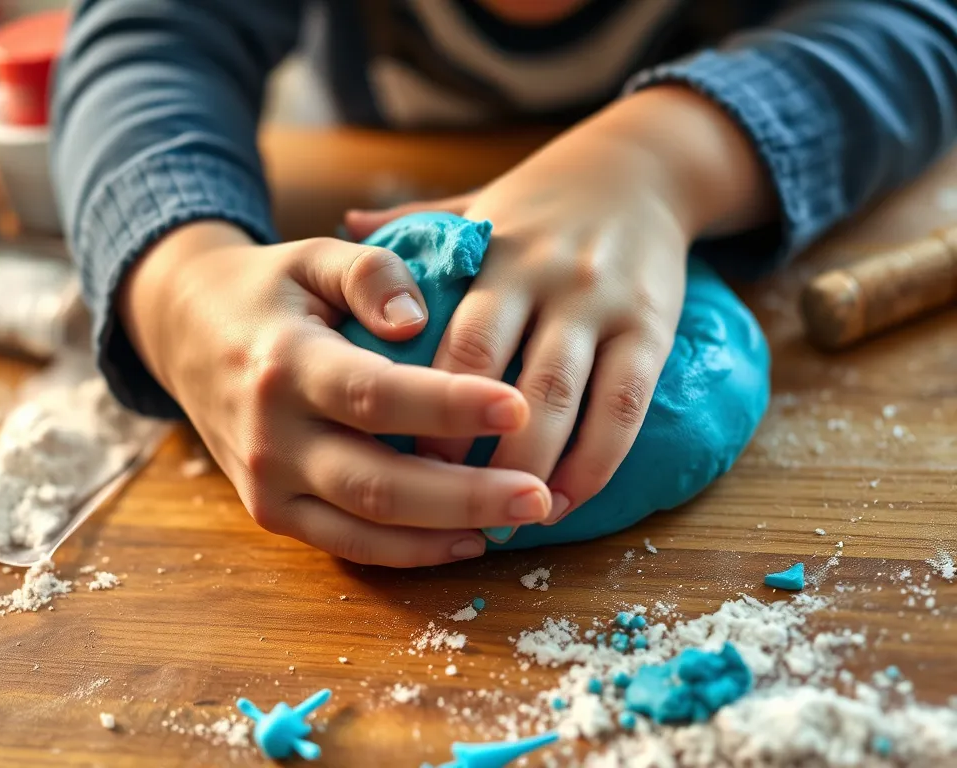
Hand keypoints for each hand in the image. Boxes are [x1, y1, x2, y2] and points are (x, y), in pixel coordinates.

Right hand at [118, 222, 552, 565]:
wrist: (188, 337)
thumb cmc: (269, 293)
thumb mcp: (312, 257)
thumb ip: (369, 272)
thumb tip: (416, 319)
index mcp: (284, 364)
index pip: (375, 395)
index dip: (448, 404)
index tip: (519, 405)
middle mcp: (272, 436)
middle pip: (378, 481)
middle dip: (466, 495)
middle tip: (541, 496)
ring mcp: (269, 485)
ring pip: (367, 528)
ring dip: (449, 532)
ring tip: (523, 520)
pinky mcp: (274, 513)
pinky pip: (349, 545)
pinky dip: (411, 552)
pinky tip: (469, 540)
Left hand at [347, 87, 774, 524]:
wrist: (643, 168)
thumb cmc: (543, 201)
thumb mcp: (475, 200)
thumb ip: (413, 221)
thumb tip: (342, 220)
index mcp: (495, 254)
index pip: (456, 342)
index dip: (427, 410)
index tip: (399, 460)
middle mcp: (548, 279)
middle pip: (501, 382)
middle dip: (471, 455)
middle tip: (442, 507)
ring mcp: (602, 306)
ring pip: (562, 402)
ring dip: (530, 471)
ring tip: (505, 519)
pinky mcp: (652, 327)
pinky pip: (625, 407)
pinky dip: (596, 462)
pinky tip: (568, 498)